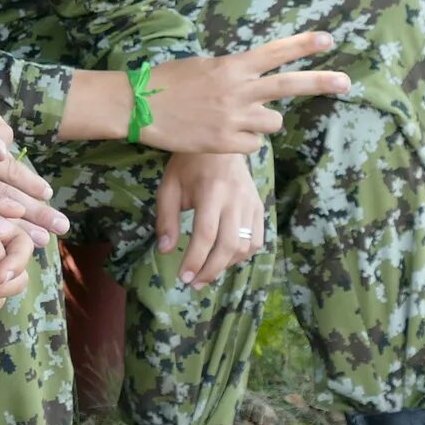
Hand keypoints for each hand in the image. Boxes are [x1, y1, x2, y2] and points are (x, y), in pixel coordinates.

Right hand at [142, 33, 352, 153]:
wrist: (137, 107)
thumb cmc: (166, 82)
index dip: (303, 46)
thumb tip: (252, 75)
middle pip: (288, 85)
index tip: (328, 40)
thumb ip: (232, 71)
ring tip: (240, 120)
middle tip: (346, 82)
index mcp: (231, 67)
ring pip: (273, 123)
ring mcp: (233, 118)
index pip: (274, 53)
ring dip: (264, 123)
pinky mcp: (225, 143)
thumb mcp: (202, 66)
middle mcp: (237, 91)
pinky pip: (254, 145)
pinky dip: (245, 142)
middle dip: (321, 82)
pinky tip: (224, 136)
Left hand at [153, 152, 267, 285]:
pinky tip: (225, 259)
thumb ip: (166, 219)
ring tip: (206, 273)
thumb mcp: (169, 187)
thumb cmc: (188, 164)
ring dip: (226, 266)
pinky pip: (257, 239)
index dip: (195, 260)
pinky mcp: (259, 207)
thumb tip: (165, 251)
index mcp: (211, 192)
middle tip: (194, 283)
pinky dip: (242, 255)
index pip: (206, 235)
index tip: (183, 277)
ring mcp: (251, 203)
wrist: (220, 140)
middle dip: (211, 270)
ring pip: (245, 246)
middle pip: (228, 245)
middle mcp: (236, 199)